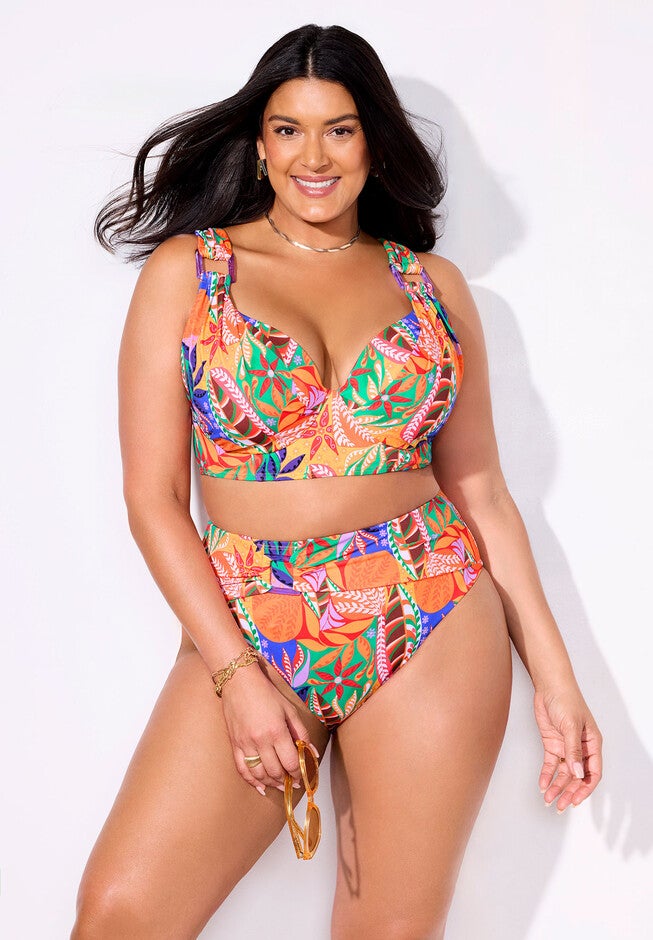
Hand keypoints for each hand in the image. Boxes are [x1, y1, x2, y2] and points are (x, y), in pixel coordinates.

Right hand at [220, 662, 318, 796]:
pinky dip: (252, 781)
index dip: (298, 773)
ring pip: (259, 774)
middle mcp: (260, 741)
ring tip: (280, 784)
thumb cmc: (266, 693)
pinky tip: (260, 787)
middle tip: (293, 782)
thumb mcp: (289, 710)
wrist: (239, 682)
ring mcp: (245, 744)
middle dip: (286, 780)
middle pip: (275, 771)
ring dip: (271, 783)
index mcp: (277, 731)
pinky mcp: (234, 744)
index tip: (303, 776)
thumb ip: (302, 733)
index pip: (290, 762)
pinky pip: (242, 769)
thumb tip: (312, 752)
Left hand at [533, 678, 602, 812]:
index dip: (585, 788)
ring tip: (548, 799)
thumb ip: (573, 750)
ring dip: (556, 786)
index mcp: (592, 744)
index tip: (575, 801)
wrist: (549, 686)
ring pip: (563, 773)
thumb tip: (577, 773)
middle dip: (569, 792)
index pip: (592, 773)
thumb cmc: (566, 700)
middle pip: (577, 777)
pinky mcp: (552, 744)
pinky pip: (551, 764)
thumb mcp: (572, 726)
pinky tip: (542, 785)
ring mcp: (566, 747)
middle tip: (560, 805)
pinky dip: (547, 775)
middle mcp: (580, 748)